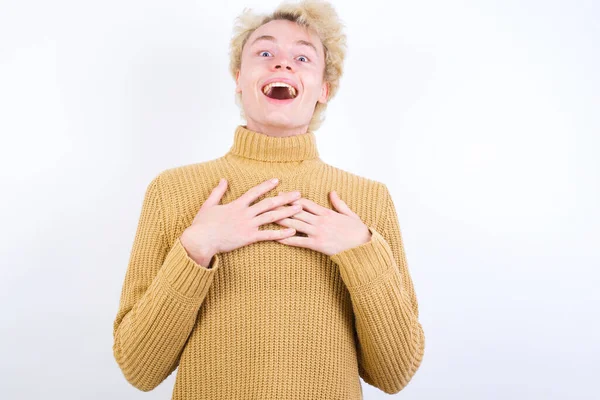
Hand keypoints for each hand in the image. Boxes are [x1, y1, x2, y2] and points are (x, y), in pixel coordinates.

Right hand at [180, 178, 300, 264]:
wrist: (200, 240)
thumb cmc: (202, 225)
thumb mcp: (209, 205)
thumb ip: (218, 192)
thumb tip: (223, 180)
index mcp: (236, 205)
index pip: (254, 192)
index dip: (266, 186)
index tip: (277, 181)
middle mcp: (245, 213)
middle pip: (268, 203)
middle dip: (284, 198)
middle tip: (298, 194)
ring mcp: (248, 225)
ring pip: (271, 216)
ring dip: (287, 212)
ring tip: (299, 208)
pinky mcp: (248, 238)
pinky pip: (268, 235)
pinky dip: (281, 233)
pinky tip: (292, 232)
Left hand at [272, 190, 371, 255]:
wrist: (363, 247)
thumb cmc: (358, 231)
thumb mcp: (350, 214)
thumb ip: (339, 203)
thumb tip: (332, 192)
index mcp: (327, 213)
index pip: (306, 203)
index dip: (293, 198)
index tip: (282, 194)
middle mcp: (320, 221)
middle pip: (297, 212)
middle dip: (282, 207)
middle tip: (268, 203)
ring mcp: (318, 233)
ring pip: (295, 225)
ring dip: (281, 221)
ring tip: (267, 218)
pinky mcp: (317, 245)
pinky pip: (299, 241)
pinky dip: (287, 239)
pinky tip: (277, 238)